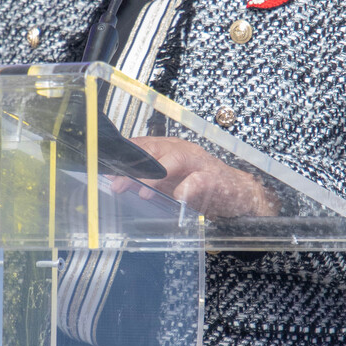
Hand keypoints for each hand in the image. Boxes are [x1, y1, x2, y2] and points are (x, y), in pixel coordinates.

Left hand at [111, 137, 279, 218]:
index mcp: (170, 148)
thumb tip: (116, 181)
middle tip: (117, 184)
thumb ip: (146, 179)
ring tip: (143, 192)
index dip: (124, 158)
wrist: (237, 193)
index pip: (142, 145)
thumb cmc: (201, 185)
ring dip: (156, 176)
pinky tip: (179, 199)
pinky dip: (188, 189)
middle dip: (133, 168)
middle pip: (154, 151)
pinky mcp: (214, 179)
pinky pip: (199, 181)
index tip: (107, 171)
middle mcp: (183, 150)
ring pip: (175, 160)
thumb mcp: (170, 181)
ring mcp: (199, 163)